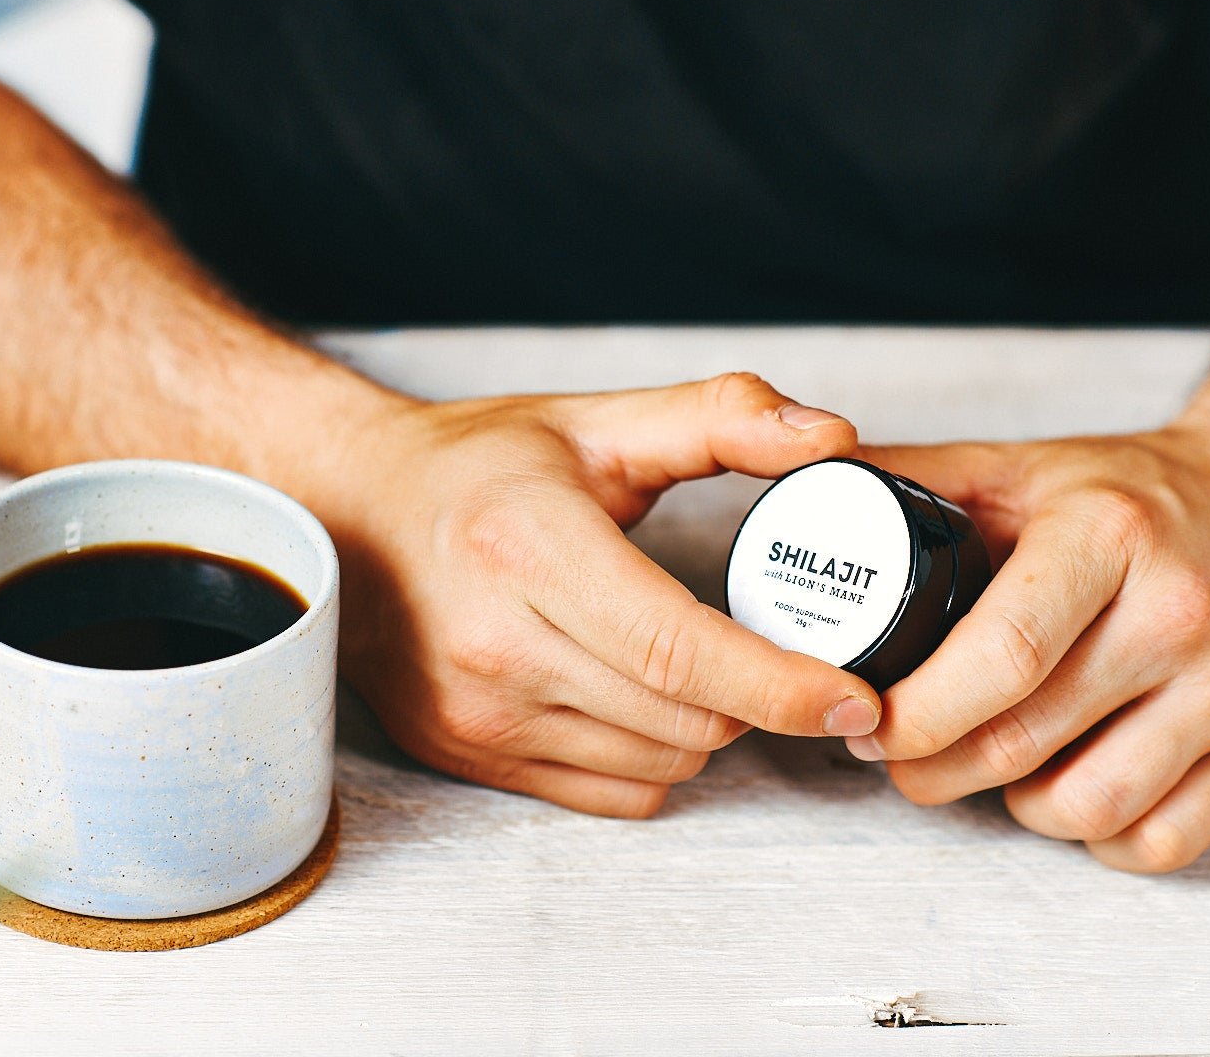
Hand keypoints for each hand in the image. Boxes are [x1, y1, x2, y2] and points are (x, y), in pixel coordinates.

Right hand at [322, 373, 880, 817]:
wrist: (355, 513)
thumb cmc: (476, 465)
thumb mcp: (597, 421)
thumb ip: (722, 417)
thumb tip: (831, 438)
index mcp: (532, 548)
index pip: (678, 651)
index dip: (781, 685)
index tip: (854, 698)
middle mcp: (495, 643)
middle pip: (684, 720)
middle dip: (757, 697)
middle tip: (773, 647)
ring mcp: (475, 711)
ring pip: (658, 764)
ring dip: (707, 725)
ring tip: (695, 661)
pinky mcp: (467, 752)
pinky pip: (608, 792)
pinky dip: (652, 755)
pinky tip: (641, 695)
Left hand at [848, 419, 1209, 871]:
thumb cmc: (1123, 492)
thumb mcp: (1015, 466)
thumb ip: (913, 480)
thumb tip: (808, 484)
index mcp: (1107, 537)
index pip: (1002, 655)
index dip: (918, 712)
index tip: (866, 721)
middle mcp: (1179, 615)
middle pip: (1026, 742)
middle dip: (932, 767)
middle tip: (891, 751)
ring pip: (1087, 807)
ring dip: (1008, 806)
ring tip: (972, 765)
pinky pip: (1161, 840)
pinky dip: (1093, 837)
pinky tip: (1059, 790)